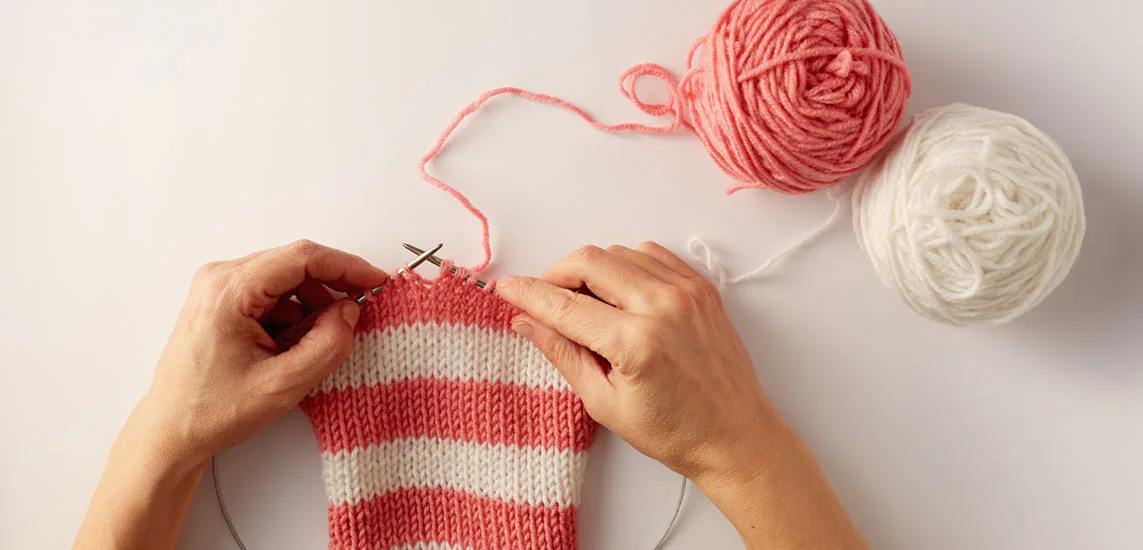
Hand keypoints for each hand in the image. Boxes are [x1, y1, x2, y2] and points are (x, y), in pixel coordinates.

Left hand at [141, 239, 387, 465]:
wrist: (170, 432)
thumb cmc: (213, 411)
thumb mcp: (283, 385)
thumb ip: (327, 344)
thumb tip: (350, 311)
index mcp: (230, 291)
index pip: (302, 257)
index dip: (346, 266)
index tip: (375, 282)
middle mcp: (219, 278)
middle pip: (294, 263)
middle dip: (330, 288)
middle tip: (356, 315)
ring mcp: (216, 287)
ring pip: (284, 279)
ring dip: (310, 304)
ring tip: (311, 345)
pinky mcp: (219, 301)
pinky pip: (270, 293)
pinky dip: (292, 313)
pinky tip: (291, 346)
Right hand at [496, 242, 776, 481]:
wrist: (735, 435)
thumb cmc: (674, 431)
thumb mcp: (604, 403)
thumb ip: (563, 355)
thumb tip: (526, 322)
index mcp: (636, 343)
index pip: (565, 305)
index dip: (528, 294)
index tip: (506, 288)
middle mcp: (662, 307)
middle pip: (589, 261)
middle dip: (556, 274)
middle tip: (546, 297)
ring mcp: (686, 292)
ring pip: (618, 253)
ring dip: (592, 269)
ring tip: (586, 303)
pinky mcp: (701, 287)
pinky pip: (651, 254)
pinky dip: (626, 264)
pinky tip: (619, 292)